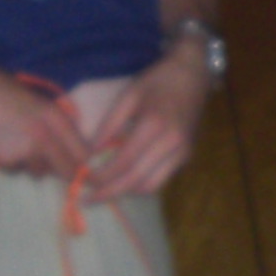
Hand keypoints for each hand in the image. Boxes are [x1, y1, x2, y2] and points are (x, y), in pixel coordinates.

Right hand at [0, 58, 90, 180]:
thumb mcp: (33, 97)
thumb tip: (63, 137)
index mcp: (54, 116)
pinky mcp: (6, 162)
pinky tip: (3, 148)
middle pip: (66, 169)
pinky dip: (14, 165)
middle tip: (68, 178)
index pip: (81, 149)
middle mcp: (44, 136)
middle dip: (68, 175)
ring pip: (39, 172)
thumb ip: (50, 117)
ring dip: (36, 167)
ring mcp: (25, 151)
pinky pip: (16, 170)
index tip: (87, 171)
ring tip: (22, 150)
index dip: (85, 164)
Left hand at [80, 45, 211, 199]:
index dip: (102, 176)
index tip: (83, 181)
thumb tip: (91, 153)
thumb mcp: (129, 95)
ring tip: (105, 191)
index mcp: (155, 126)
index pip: (124, 162)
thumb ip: (110, 124)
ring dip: (126, 192)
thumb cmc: (158, 81)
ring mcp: (182, 153)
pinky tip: (125, 180)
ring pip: (151, 186)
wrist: (193, 75)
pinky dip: (141, 184)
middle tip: (89, 199)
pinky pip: (161, 179)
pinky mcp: (187, 157)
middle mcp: (172, 144)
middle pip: (137, 181)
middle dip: (110, 193)